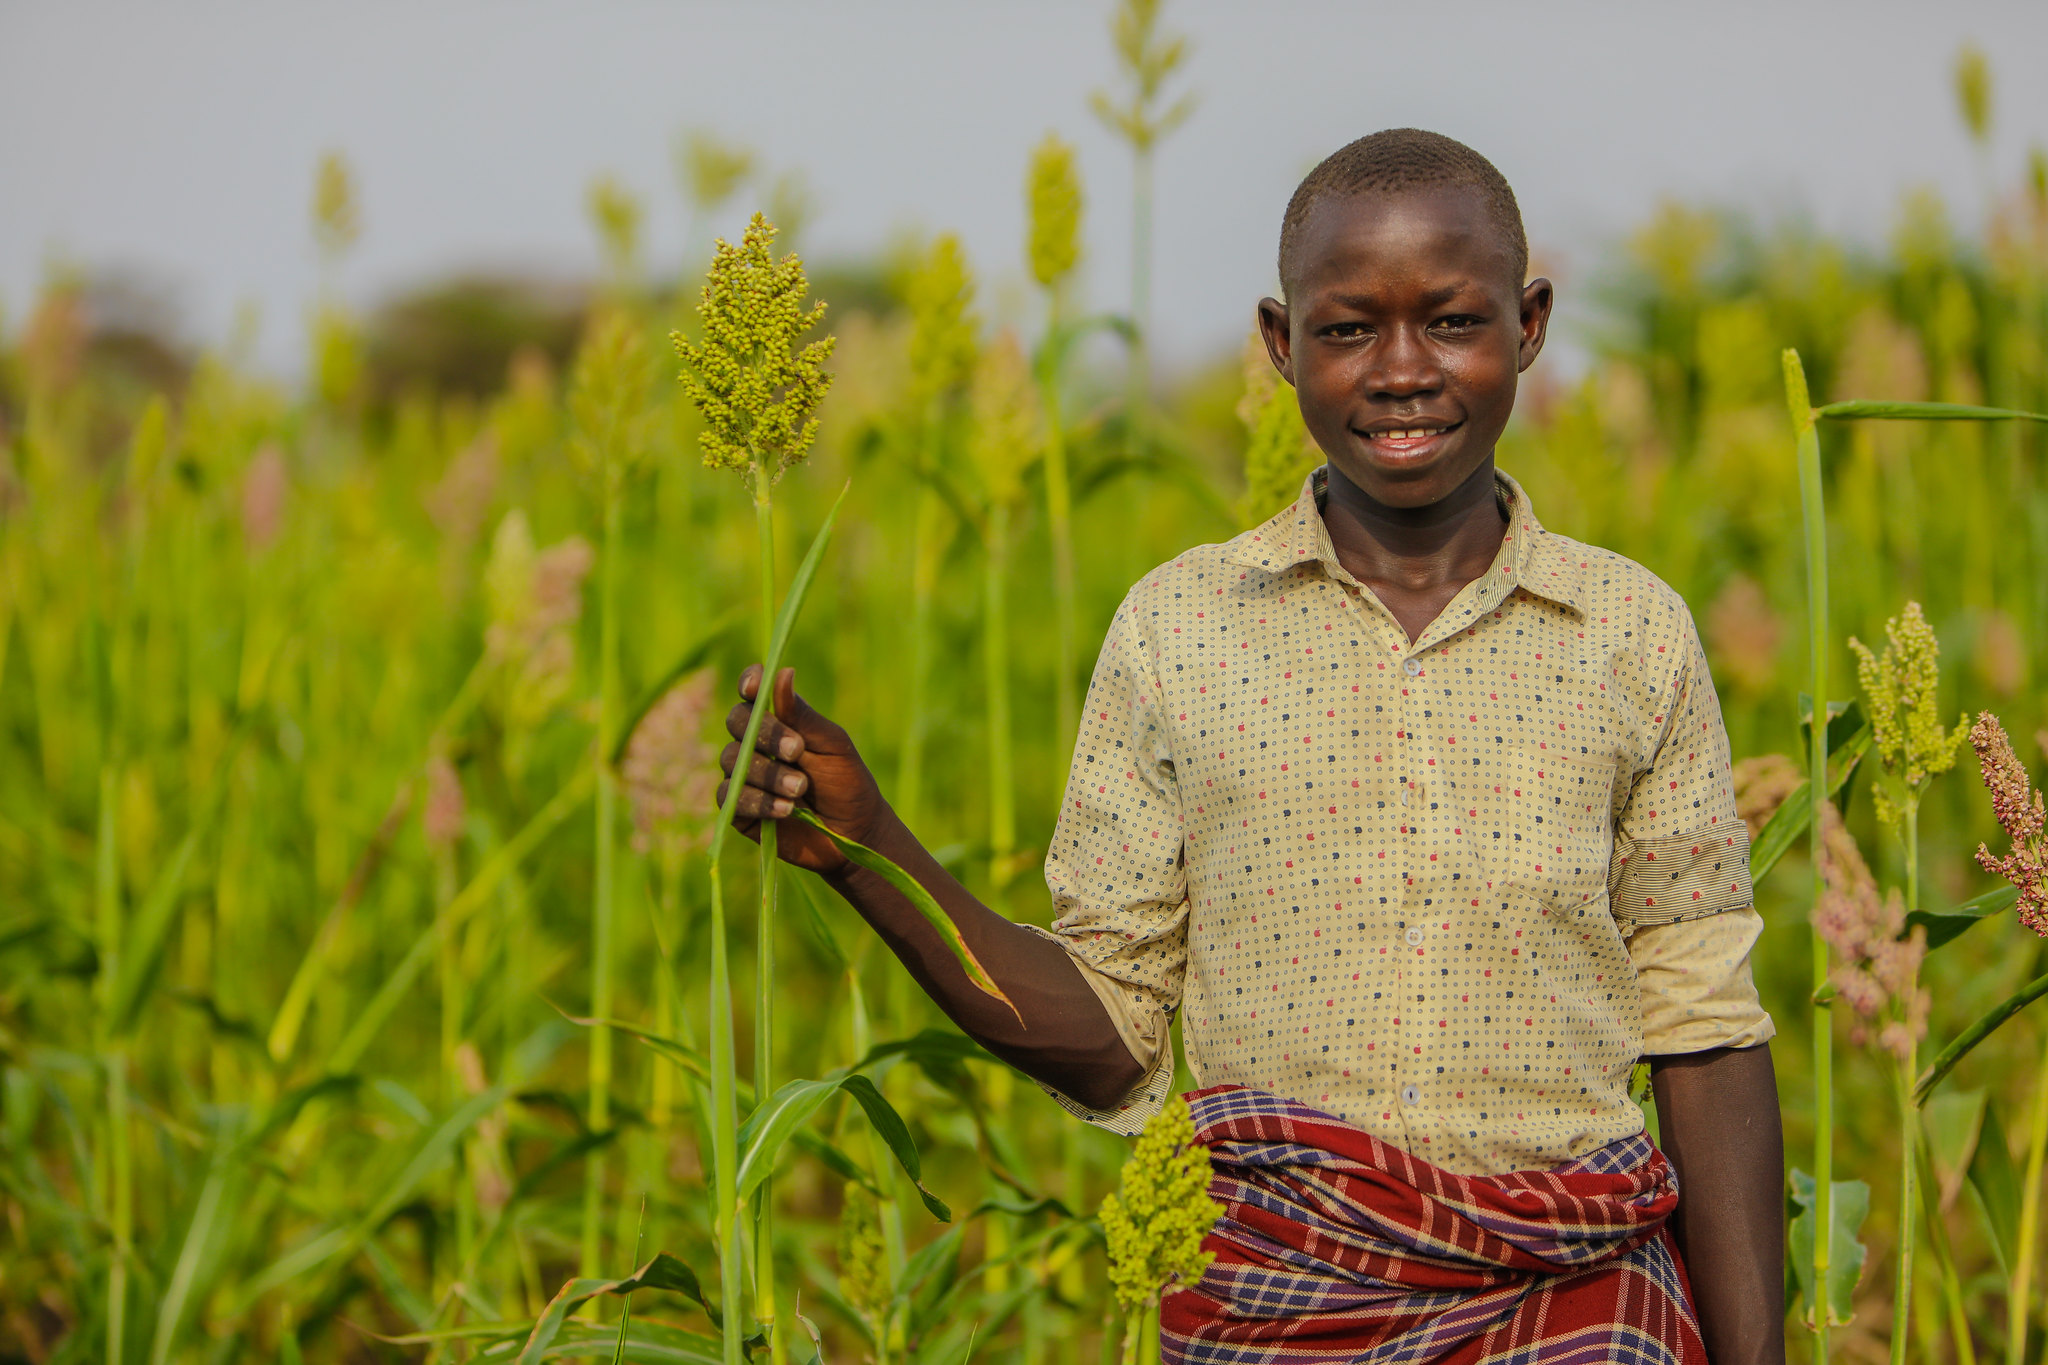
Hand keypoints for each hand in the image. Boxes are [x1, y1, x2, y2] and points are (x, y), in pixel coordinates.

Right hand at [717, 665, 885, 873]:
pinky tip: (786, 810)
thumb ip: (803, 716)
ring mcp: (743, 775)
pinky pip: (730, 797)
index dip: (749, 684)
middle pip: (737, 722)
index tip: (755, 686)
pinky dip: (758, 801)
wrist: (852, 835)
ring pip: (733, 761)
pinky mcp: (738, 809)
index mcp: (779, 721)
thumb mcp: (832, 746)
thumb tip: (784, 672)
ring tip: (800, 789)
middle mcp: (755, 744)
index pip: (752, 693)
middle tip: (798, 751)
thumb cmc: (847, 784)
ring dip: (768, 774)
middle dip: (766, 735)